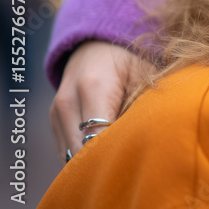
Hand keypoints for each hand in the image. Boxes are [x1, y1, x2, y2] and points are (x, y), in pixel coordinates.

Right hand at [49, 41, 155, 163]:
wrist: (97, 43)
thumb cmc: (130, 58)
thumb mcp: (146, 75)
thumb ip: (146, 106)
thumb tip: (155, 140)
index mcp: (93, 87)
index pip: (98, 138)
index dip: (117, 153)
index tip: (139, 158)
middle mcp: (68, 103)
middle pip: (81, 152)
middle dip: (105, 162)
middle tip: (133, 165)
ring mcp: (56, 114)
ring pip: (71, 156)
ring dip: (93, 162)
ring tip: (120, 159)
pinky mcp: (54, 122)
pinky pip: (67, 150)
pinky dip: (85, 156)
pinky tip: (106, 153)